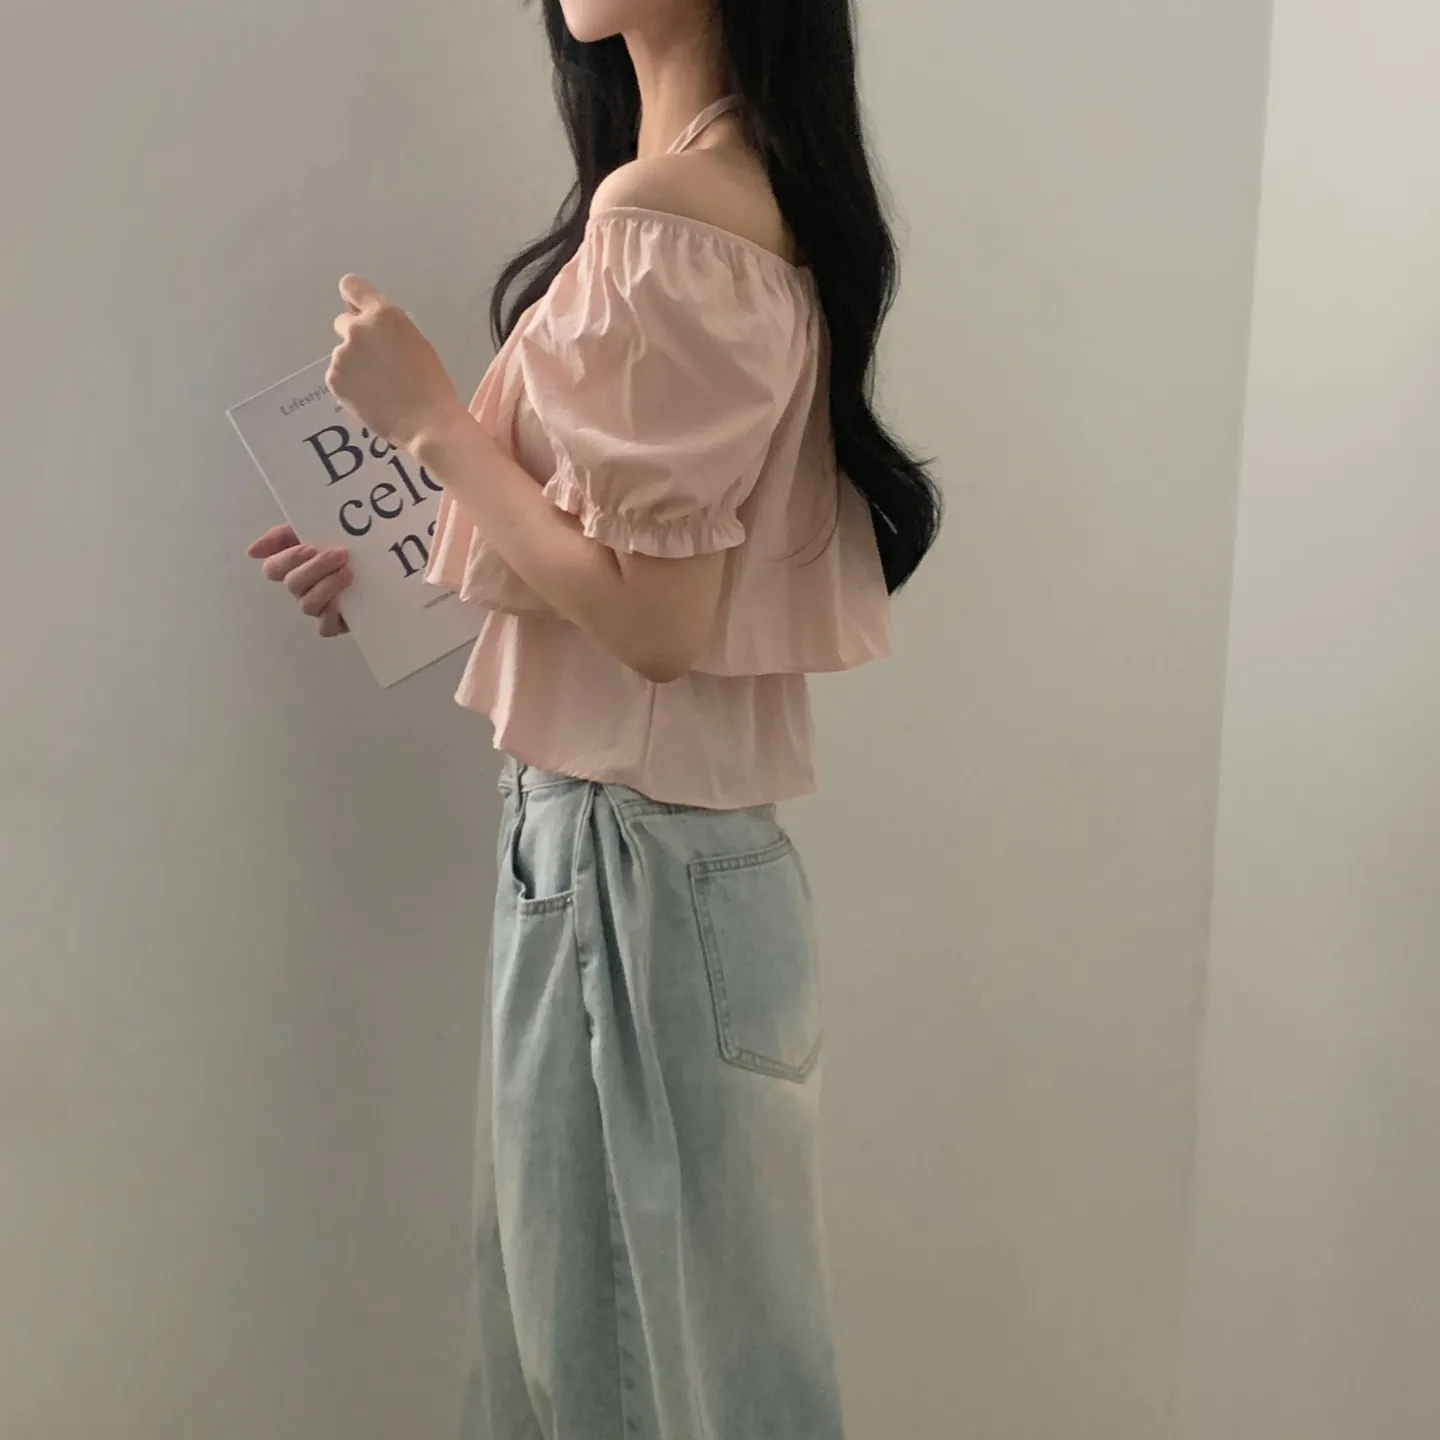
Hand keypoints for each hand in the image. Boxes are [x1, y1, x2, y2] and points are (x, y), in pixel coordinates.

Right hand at [247, 524, 353, 637]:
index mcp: (292, 567)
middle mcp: (301, 589)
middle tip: (340, 554)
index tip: (309, 547)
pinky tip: (343, 602)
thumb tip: (252, 551)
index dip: (287, 559)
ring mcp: (317, 607)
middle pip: (293, 584)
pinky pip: (324, 628)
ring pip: (308, 605)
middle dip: (315, 568)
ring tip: (348, 572)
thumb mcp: (316, 529)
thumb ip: (283, 535)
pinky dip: (331, 615)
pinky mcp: (336, 624)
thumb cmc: (344, 544)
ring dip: (327, 587)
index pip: (273, 568)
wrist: (382, 564)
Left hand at [327, 275, 467, 453]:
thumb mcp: (415, 342)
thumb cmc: (431, 383)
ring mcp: (341, 355)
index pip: (352, 286)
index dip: (354, 299)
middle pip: (343, 323)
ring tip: (379, 388)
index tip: (357, 311)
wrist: (427, 423)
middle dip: (355, 338)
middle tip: (377, 362)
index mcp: (383, 315)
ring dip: (354, 366)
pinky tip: (371, 399)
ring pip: (343, 355)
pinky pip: (338, 377)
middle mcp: (357, 329)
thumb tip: (370, 329)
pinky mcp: (334, 380)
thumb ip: (388, 329)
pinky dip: (350, 386)